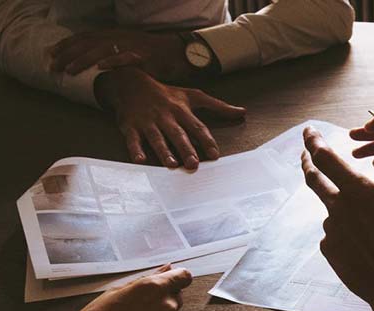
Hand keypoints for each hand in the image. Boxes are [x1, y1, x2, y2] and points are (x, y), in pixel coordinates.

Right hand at [37, 265, 191, 310]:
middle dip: (163, 300)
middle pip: (176, 298)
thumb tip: (167, 268)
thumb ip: (147, 278)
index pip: (183, 276)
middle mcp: (167, 307)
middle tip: (138, 310)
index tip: (173, 281)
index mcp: (154, 288)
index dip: (177, 278)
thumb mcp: (117, 291)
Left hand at [50, 29, 191, 81]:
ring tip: (69, 70)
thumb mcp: (126, 49)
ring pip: (102, 50)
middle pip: (88, 44)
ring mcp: (131, 46)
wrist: (178, 52)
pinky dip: (113, 61)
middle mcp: (119, 37)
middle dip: (67, 55)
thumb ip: (109, 53)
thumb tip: (90, 63)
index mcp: (113, 34)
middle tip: (52, 66)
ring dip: (84, 59)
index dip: (65, 45)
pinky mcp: (144, 56)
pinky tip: (101, 67)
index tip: (49, 54)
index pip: (84, 37)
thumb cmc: (152, 54)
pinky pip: (126, 58)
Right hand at [94, 67, 245, 168]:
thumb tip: (242, 112)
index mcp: (182, 111)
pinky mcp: (130, 126)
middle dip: (186, 149)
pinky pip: (132, 139)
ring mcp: (148, 122)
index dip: (206, 141)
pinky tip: (139, 160)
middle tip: (193, 164)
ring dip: (164, 151)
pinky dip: (135, 149)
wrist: (131, 83)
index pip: (197, 127)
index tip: (214, 155)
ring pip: (157, 138)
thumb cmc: (167, 93)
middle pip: (178, 134)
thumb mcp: (193, 96)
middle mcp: (166, 117)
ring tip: (171, 164)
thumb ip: (218, 106)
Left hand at [300, 126, 373, 310]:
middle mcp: (339, 209)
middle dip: (308, 162)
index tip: (308, 131)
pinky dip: (344, 227)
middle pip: (314, 179)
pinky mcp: (330, 250)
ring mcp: (331, 231)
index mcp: (360, 192)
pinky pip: (333, 231)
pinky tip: (365, 240)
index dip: (314, 142)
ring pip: (330, 207)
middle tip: (305, 152)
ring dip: (340, 203)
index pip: (326, 158)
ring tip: (370, 219)